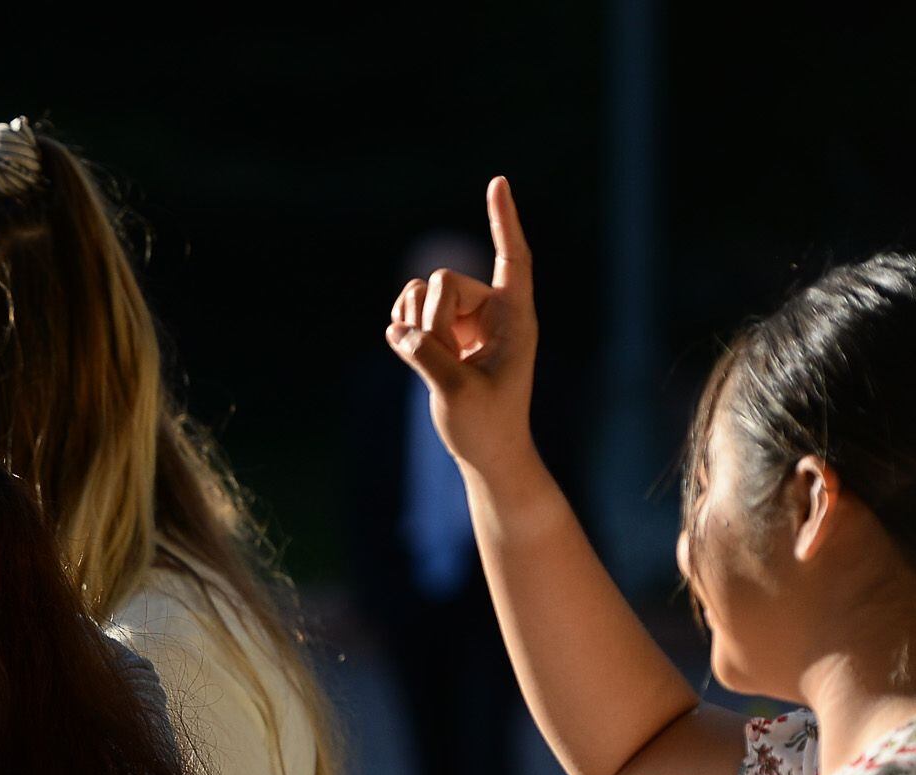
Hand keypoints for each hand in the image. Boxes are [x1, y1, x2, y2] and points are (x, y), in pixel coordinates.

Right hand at [386, 176, 540, 480]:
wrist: (485, 452)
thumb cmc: (486, 425)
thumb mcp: (459, 392)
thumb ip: (430, 356)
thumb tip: (400, 329)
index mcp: (515, 318)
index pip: (512, 258)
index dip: (503, 221)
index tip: (497, 182)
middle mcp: (491, 311)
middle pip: (444, 281)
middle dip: (430, 319)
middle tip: (440, 361)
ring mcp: (463, 321)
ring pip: (421, 294)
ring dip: (412, 323)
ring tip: (426, 360)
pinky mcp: (440, 335)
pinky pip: (407, 311)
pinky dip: (400, 329)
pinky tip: (408, 351)